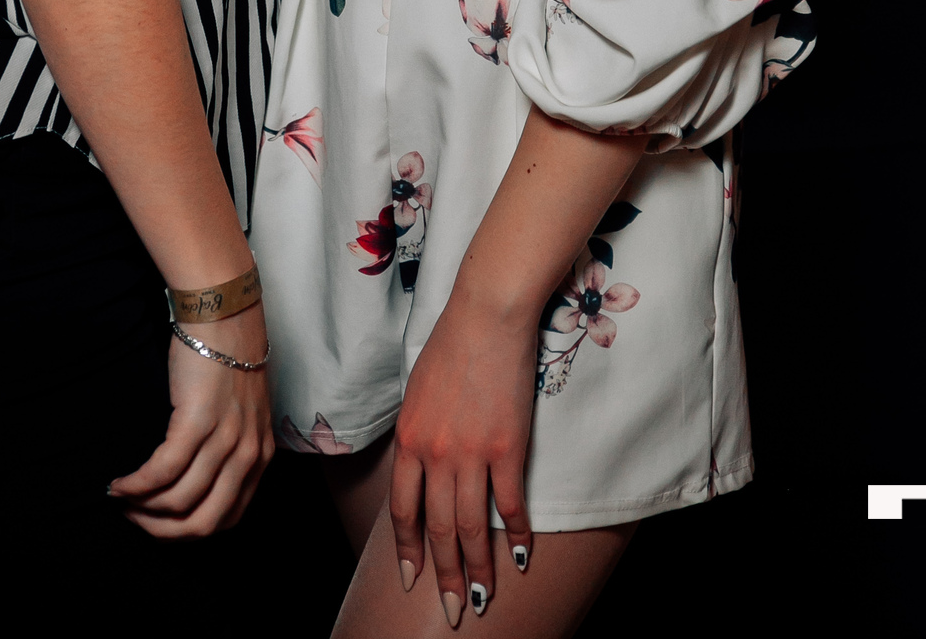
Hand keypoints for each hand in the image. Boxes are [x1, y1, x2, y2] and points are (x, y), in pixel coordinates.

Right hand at [107, 304, 272, 537]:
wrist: (224, 312)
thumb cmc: (228, 355)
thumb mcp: (245, 410)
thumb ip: (233, 445)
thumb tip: (199, 479)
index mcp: (260, 455)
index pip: (227, 518)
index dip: (189, 530)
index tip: (162, 523)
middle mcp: (248, 455)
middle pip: (203, 523)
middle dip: (164, 531)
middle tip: (136, 520)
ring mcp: (225, 440)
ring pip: (178, 503)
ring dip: (143, 511)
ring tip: (122, 500)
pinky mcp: (197, 423)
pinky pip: (161, 472)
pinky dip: (136, 486)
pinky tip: (120, 484)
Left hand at [390, 288, 535, 622]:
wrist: (486, 316)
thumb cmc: (450, 345)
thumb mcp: (417, 391)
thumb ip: (418, 433)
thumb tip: (421, 466)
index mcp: (409, 439)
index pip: (404, 511)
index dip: (409, 549)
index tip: (413, 578)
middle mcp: (435, 453)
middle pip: (439, 528)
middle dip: (444, 574)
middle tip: (452, 610)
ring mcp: (472, 453)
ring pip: (473, 527)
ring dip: (478, 568)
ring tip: (481, 597)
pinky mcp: (508, 447)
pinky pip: (510, 503)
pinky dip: (517, 533)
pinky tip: (521, 555)